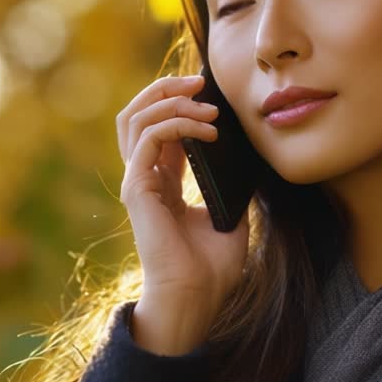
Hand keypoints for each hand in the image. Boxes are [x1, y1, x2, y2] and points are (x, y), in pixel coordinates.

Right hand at [115, 74, 250, 351]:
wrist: (196, 299)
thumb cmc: (212, 266)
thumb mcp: (229, 213)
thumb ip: (227, 182)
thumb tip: (246, 154)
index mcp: (162, 181)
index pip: (160, 127)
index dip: (180, 102)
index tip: (210, 93)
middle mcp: (144, 176)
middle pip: (137, 114)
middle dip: (165, 89)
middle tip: (199, 82)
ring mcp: (137, 181)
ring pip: (135, 118)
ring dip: (171, 101)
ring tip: (207, 106)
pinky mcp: (137, 188)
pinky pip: (149, 138)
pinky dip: (177, 124)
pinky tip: (206, 130)